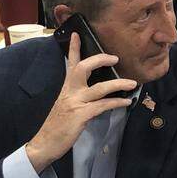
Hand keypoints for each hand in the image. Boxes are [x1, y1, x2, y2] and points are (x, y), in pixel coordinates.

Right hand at [24, 35, 136, 170]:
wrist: (44, 143)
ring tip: (132, 83)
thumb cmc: (57, 126)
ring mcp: (75, 103)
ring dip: (118, 84)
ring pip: (99, 88)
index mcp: (66, 88)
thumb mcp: (65, 105)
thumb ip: (77, 96)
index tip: (77, 34)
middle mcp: (70, 92)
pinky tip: (126, 102)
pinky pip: (102, 106)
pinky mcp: (81, 116)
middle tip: (115, 58)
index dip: (73, 48)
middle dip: (99, 59)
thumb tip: (94, 93)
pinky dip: (116, 103)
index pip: (70, 63)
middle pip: (83, 68)